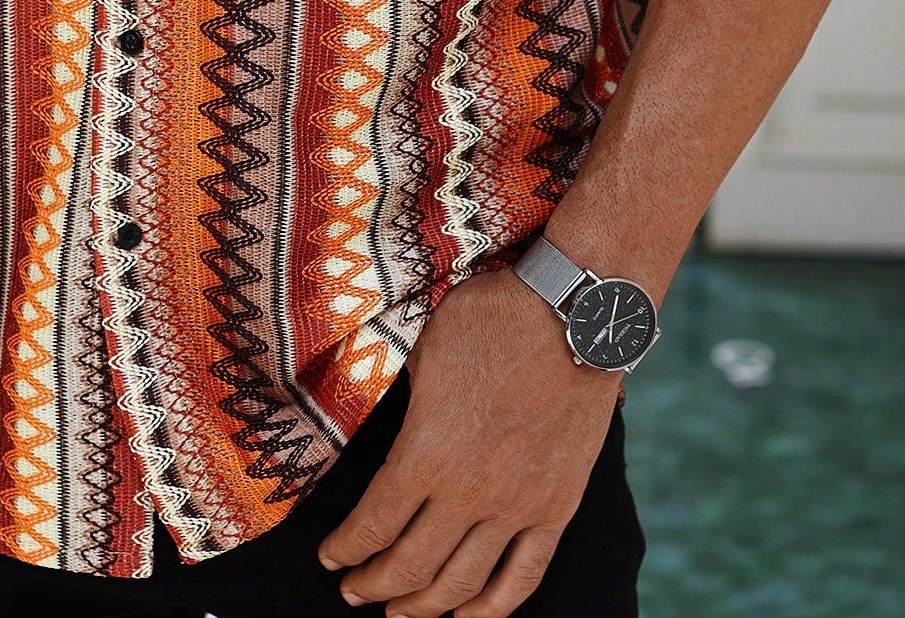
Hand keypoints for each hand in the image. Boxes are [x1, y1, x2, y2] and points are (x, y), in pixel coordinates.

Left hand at [317, 269, 620, 616]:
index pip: (374, 522)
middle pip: (410, 564)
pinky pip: (523, 576)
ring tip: (399, 613)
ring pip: (461, 582)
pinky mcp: (557, 508)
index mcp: (426, 451)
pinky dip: (492, 607)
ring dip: (424, 606)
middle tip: (353, 592)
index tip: (330, 558)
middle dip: (374, 585)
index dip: (346, 547)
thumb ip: (410, 403)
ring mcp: (517, 506)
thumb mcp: (426, 349)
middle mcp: (468, 492)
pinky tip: (468, 616)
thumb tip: (402, 424)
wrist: (574, 316)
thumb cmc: (493, 319)